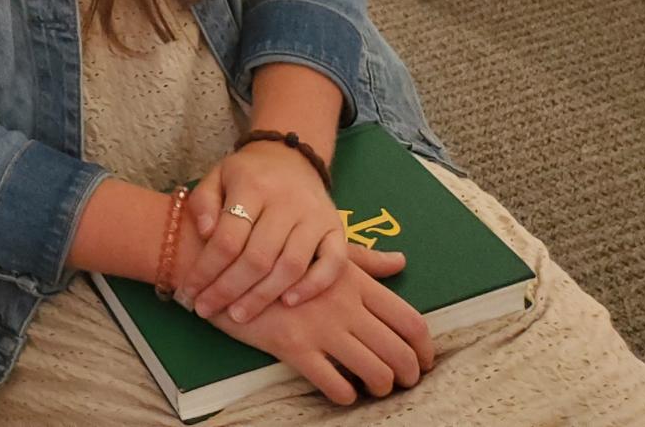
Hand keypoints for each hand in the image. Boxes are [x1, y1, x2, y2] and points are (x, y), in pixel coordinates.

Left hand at [178, 141, 345, 322]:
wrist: (290, 157)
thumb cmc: (247, 175)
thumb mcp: (216, 176)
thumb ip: (204, 202)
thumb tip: (204, 234)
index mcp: (252, 186)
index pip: (228, 237)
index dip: (206, 269)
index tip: (189, 291)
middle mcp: (287, 202)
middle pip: (257, 257)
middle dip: (229, 290)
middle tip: (208, 310)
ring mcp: (315, 217)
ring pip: (291, 265)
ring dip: (263, 296)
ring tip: (239, 315)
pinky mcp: (337, 229)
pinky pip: (333, 263)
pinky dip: (313, 286)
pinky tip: (288, 303)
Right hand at [211, 245, 433, 404]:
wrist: (219, 260)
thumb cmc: (271, 252)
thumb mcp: (320, 249)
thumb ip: (363, 260)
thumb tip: (400, 261)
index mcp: (354, 280)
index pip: (410, 321)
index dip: (425, 349)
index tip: (422, 361)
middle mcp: (344, 304)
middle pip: (399, 353)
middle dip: (408, 376)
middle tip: (401, 382)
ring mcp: (319, 327)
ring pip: (375, 373)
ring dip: (381, 388)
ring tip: (371, 387)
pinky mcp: (293, 347)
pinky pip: (335, 386)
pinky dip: (345, 395)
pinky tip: (339, 389)